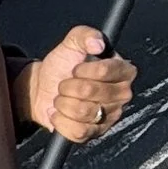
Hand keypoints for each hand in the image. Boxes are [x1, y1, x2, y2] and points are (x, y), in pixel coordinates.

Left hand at [18, 28, 135, 143]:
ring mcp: (111, 116)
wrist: (44, 88)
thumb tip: (97, 43)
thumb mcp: (71, 43)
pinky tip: (58, 113)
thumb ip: (85, 35)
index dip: (84, 70)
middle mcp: (122, 95)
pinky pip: (78, 131)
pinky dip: (61, 121)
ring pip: (84, 112)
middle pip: (92, 92)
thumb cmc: (63, 65)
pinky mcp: (96, 133)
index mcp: (123, 70)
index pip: (105, 70)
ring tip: (61, 98)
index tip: (75, 68)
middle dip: (68, 87)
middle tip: (64, 84)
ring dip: (63, 103)